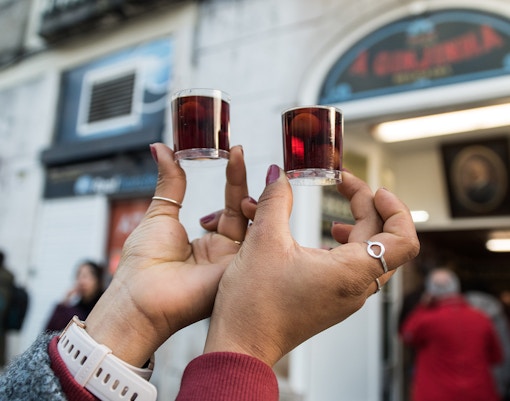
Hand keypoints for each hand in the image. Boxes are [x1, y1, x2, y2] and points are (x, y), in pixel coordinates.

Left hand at [85, 144, 248, 366]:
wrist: (141, 297)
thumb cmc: (143, 263)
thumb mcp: (161, 213)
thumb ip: (171, 182)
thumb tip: (161, 148)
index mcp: (206, 242)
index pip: (228, 205)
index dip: (233, 178)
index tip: (233, 152)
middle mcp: (224, 252)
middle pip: (243, 210)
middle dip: (241, 180)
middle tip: (237, 151)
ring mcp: (235, 262)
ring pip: (254, 222)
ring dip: (249, 194)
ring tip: (237, 165)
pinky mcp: (241, 270)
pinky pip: (258, 240)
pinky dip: (258, 216)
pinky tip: (250, 195)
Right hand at [204, 166, 419, 365]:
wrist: (241, 344)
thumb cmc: (254, 303)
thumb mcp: (263, 240)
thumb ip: (275, 201)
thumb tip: (278, 176)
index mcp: (350, 272)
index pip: (404, 240)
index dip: (396, 209)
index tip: (374, 190)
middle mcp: (356, 288)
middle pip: (387, 241)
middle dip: (369, 208)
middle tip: (344, 186)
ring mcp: (346, 298)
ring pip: (372, 256)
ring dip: (361, 229)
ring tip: (337, 218)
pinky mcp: (332, 302)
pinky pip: (356, 269)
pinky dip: (348, 247)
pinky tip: (325, 240)